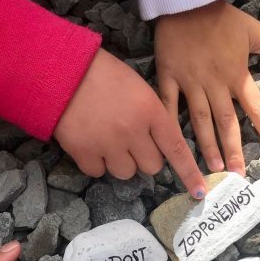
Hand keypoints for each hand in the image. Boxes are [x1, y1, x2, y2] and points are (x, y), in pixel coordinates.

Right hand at [54, 48, 205, 198]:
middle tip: (130, 141)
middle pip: (152, 166)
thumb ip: (151, 115)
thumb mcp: (138, 88)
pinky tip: (89, 141)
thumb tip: (157, 144)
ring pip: (126, 173)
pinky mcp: (84, 152)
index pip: (177, 148)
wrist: (60, 68)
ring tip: (106, 138)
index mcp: (151, 111)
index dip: (189, 173)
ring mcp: (108, 144)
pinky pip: (98, 172)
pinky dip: (94, 162)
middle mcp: (133, 131)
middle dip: (144, 158)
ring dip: (119, 162)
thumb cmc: (102, 74)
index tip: (200, 192)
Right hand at [155, 1, 259, 174]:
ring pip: (199, 120)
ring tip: (213, 169)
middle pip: (227, 122)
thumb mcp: (255, 30)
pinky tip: (172, 146)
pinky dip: (169, 125)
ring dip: (207, 146)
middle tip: (239, 176)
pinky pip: (168, 105)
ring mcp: (191, 82)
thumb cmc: (221, 17)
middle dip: (234, 150)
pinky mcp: (169, 77)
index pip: (256, 108)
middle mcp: (215, 83)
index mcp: (237, 74)